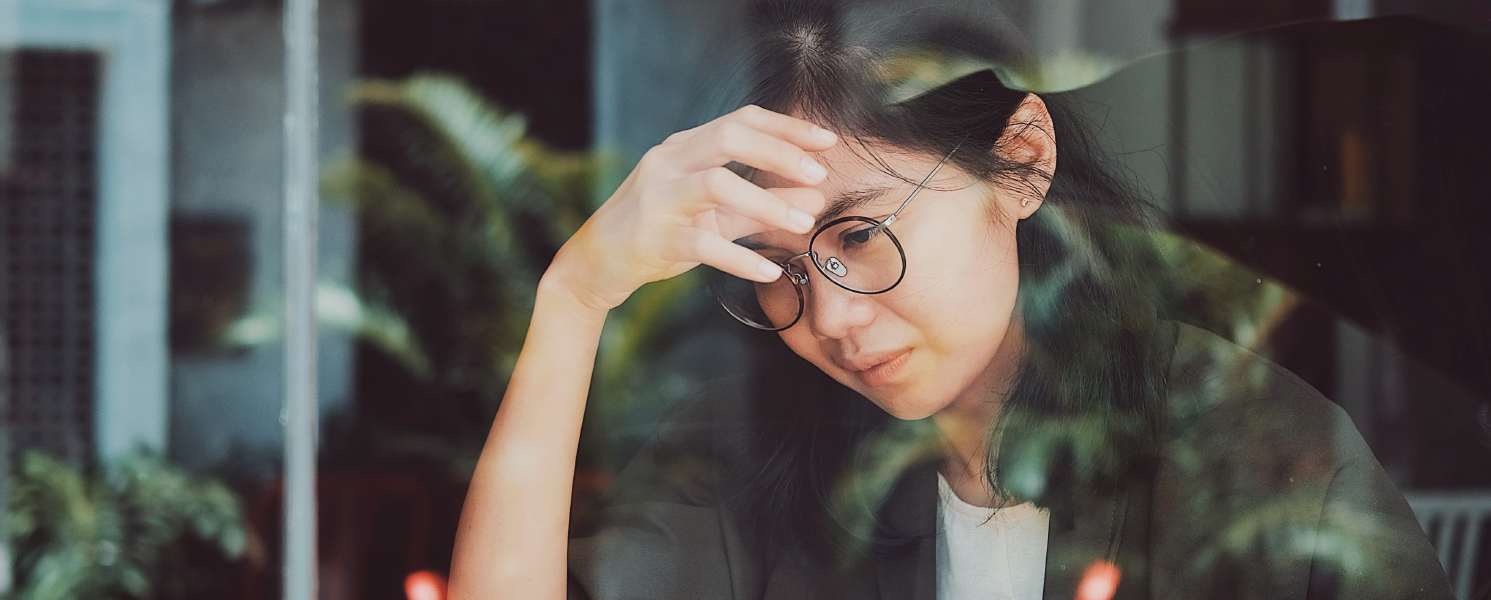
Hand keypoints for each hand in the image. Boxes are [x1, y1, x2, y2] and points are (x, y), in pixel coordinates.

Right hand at [548, 105, 837, 310]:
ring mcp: (659, 197)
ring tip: (803, 224)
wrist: (597, 263)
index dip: (787, 127)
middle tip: (819, 175)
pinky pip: (704, 244)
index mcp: (685, 147)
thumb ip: (761, 206)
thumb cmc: (660, 231)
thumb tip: (814, 198)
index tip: (827, 140)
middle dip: (780, 153)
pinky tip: (769, 272)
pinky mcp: (655, 238)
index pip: (741, 120)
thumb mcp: (714, 214)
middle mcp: (669, 162)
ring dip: (766, 202)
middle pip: (730, 138)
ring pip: (718, 184)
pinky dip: (741, 258)